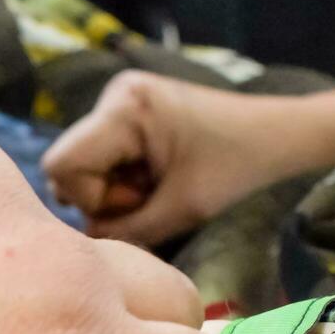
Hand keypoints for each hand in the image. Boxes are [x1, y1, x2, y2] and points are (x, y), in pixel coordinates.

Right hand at [42, 71, 285, 245]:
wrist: (272, 136)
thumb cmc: (235, 168)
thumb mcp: (181, 211)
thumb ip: (128, 231)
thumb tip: (86, 237)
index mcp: (125, 108)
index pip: (61, 165)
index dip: (90, 200)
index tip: (137, 204)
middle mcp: (114, 96)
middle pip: (70, 167)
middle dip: (106, 197)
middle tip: (153, 199)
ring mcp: (119, 103)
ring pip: (86, 168)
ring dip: (118, 193)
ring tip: (160, 190)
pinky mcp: (128, 116)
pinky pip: (105, 160)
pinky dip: (127, 182)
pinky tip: (159, 180)